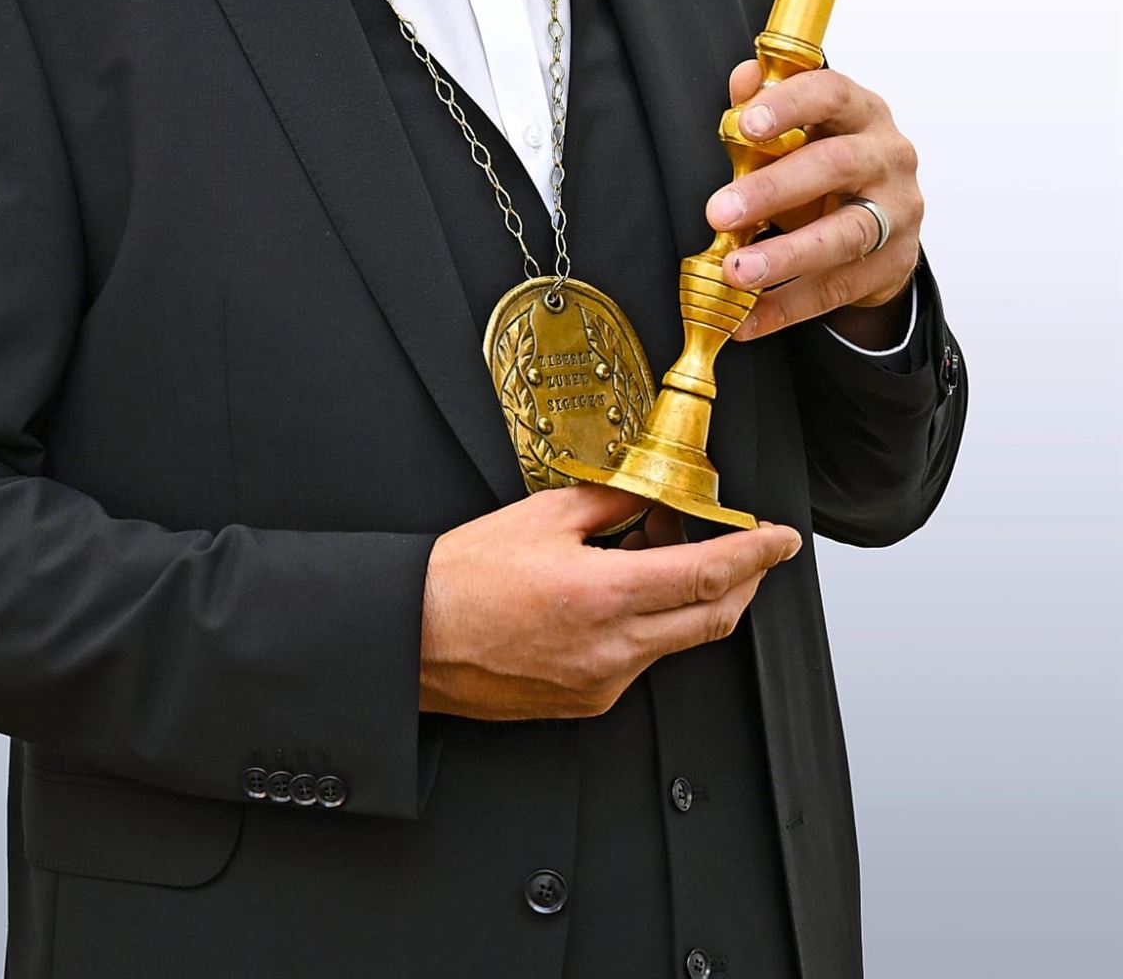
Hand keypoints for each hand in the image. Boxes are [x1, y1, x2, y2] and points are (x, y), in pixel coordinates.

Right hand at [418, 485, 800, 719]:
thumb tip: (650, 494)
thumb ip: (608, 503)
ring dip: (689, 597)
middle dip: (745, 581)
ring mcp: (603, 682)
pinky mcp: (587, 702)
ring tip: (657, 553)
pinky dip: (649, 624)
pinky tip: (622, 593)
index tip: (782, 539)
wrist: (413, 639)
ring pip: (677, 640)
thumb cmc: (462, 577)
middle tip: (751, 550)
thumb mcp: (540, 516)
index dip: (757, 554)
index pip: (709, 573)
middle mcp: (613, 649)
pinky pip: (639, 661)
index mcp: (604, 595)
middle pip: (713, 617)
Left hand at [706, 59, 921, 343]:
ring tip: (736, 272)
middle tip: (719, 211)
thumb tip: (743, 80)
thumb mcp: (801, 131)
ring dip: (784, 256)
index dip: (790, 105)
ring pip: (844, 235)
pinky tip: (747, 318)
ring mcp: (898, 213)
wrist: (883, 219)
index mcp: (861, 112)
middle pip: (836, 167)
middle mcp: (888, 157)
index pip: (832, 94)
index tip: (747, 125)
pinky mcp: (893, 265)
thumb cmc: (827, 162)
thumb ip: (767, 105)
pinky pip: (836, 289)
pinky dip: (786, 306)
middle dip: (773, 189)